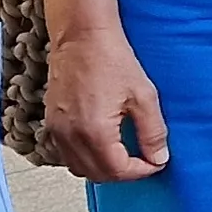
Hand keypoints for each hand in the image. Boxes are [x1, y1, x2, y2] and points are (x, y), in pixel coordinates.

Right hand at [44, 25, 169, 182]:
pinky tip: (103, 144)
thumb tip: (159, 158)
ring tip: (125, 154)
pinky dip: (86, 158)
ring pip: (79, 169)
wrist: (81, 36)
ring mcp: (57, 130)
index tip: (155, 163)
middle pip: (98, 175)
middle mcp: (70, 136)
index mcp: (94, 131)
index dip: (141, 171)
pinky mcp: (51, 123)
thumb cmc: (110, 58)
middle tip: (143, 159)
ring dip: (103, 168)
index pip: (118, 171)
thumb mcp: (143, 95)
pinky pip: (67, 154)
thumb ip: (153, 132)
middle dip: (123, 173)